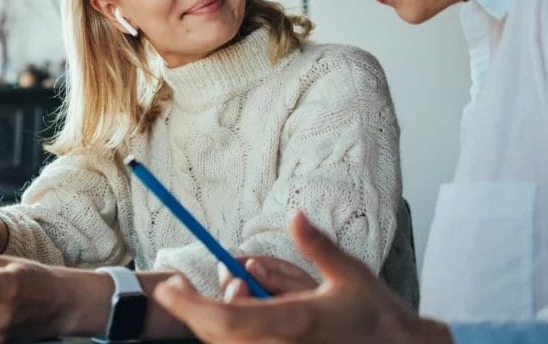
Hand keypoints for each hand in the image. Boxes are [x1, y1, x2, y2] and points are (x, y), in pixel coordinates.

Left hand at [155, 212, 452, 343]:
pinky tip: (251, 312)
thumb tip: (294, 215)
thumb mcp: (349, 273)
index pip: (227, 318)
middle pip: (217, 335)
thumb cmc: (379, 316)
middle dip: (198, 310)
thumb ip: (316, 245)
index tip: (168, 287)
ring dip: (217, 322)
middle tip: (197, 286)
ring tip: (240, 295)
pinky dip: (234, 334)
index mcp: (295, 322)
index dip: (190, 306)